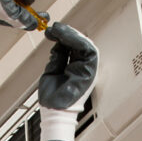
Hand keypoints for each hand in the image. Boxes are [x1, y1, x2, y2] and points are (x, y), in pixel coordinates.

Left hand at [38, 22, 97, 140]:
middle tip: (55, 27)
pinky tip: (65, 37)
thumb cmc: (52, 99)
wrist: (54, 113)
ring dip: (71, 35)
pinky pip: (88, 51)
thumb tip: (57, 43)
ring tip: (58, 29)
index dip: (63, 36)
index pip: (72, 47)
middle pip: (79, 44)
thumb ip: (57, 58)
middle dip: (67, 33)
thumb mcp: (52, 71)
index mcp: (74, 68)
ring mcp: (86, 70)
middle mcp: (82, 68)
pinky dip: (77, 41)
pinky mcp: (89, 72)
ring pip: (85, 45)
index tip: (52, 30)